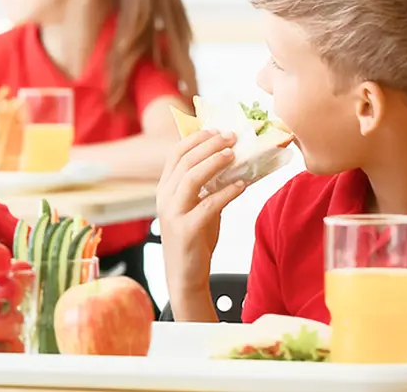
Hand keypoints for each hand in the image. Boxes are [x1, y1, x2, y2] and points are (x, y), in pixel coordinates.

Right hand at [157, 129, 246, 297]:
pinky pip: (208, 204)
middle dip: (209, 145)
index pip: (175, 155)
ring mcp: (173, 214)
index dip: (196, 139)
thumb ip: (207, 186)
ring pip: (191, 178)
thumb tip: (232, 161)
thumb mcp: (196, 206)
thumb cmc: (194, 239)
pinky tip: (242, 185)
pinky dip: (227, 192)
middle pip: (184, 162)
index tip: (216, 129)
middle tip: (231, 136)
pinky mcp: (186, 230)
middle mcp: (164, 199)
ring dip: (214, 162)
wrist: (185, 276)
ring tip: (234, 154)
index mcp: (164, 190)